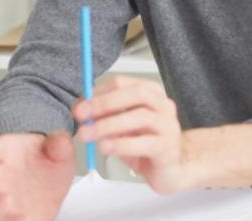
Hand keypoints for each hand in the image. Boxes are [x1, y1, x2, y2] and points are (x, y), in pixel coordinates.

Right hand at [0, 132, 73, 220]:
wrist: (53, 176)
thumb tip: (59, 141)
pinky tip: (20, 218)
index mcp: (6, 151)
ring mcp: (1, 195)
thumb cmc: (47, 158)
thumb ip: (59, 144)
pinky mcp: (10, 215)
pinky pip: (3, 219)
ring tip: (7, 203)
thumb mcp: (59, 147)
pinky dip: (8, 220)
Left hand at [75, 76, 192, 192]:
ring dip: (108, 124)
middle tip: (81, 115)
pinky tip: (105, 148)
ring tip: (88, 135)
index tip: (79, 106)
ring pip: (140, 116)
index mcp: (151, 93)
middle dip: (105, 102)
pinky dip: (121, 144)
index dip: (98, 92)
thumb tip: (80, 109)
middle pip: (136, 93)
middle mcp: (163, 104)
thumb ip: (105, 116)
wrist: (172, 168)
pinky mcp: (168, 147)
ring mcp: (168, 125)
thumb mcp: (122, 128)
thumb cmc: (145, 145)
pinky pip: (144, 143)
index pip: (123, 83)